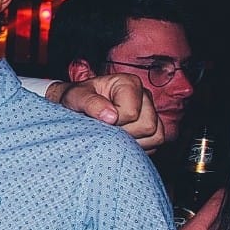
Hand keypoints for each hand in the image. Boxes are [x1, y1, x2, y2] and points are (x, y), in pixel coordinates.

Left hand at [48, 74, 164, 150]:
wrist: (74, 106)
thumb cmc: (75, 99)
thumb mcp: (75, 96)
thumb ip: (90, 103)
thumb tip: (111, 117)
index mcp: (128, 83)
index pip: (131, 113)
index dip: (113, 122)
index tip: (98, 119)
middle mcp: (144, 95)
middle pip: (147, 126)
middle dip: (124, 132)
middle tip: (105, 128)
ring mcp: (151, 111)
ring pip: (155, 136)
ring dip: (132, 141)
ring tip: (113, 133)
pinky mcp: (153, 126)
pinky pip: (155, 143)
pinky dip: (139, 146)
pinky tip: (121, 139)